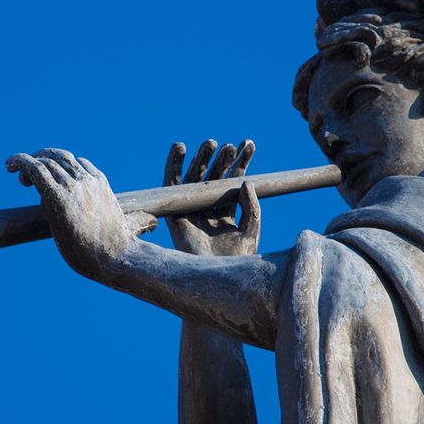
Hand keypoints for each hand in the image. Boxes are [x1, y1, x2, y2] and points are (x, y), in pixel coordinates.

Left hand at [6, 148, 157, 278]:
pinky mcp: (57, 195)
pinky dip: (19, 161)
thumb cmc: (123, 249)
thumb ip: (139, 222)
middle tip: (26, 178)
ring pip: (44, 160)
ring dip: (27, 163)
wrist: (116, 257)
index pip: (76, 163)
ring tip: (15, 172)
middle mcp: (86, 179)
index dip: (59, 166)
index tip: (47, 181)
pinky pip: (34, 168)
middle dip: (41, 159)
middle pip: (58, 156)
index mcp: (100, 183)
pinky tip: (9, 165)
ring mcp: (72, 185)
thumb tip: (154, 224)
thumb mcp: (130, 228)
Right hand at [163, 139, 259, 256]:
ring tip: (211, 144)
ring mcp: (191, 210)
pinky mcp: (175, 213)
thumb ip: (252, 205)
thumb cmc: (237, 259)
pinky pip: (171, 185)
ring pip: (194, 178)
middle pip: (214, 177)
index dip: (241, 162)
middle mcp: (208, 209)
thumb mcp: (251, 228)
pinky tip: (179, 148)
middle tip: (230, 147)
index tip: (249, 144)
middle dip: (222, 160)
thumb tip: (247, 180)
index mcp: (227, 212)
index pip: (234, 181)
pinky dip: (173, 165)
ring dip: (201, 159)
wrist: (217, 279)